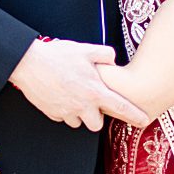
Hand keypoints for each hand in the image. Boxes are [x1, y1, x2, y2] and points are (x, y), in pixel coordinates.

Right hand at [10, 38, 149, 130]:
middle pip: (97, 125)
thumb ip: (105, 54)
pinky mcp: (51, 113)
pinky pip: (62, 117)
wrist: (29, 63)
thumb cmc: (58, 55)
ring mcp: (66, 111)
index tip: (144, 120)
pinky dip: (63, 110)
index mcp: (95, 91)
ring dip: (79, 114)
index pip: (121, 107)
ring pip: (78, 122)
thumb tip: (113, 60)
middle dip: (97, 117)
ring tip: (73, 97)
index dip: (135, 115)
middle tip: (92, 103)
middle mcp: (82, 106)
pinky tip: (59, 95)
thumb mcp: (86, 49)